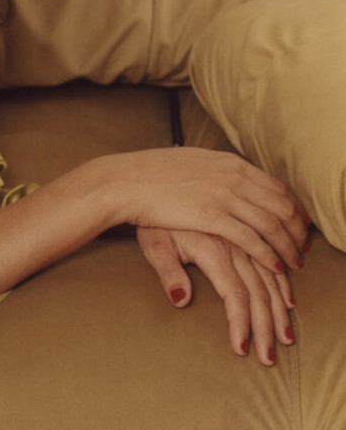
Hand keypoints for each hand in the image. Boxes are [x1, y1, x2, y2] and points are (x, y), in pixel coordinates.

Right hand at [102, 148, 308, 275]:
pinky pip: (253, 238)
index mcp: (231, 164)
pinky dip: (269, 254)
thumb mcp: (192, 164)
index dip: (295, 209)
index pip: (278, 187)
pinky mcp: (212, 216)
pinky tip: (276, 266)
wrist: (126, 180)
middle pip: (283, 206)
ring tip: (295, 262)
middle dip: (298, 230)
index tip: (300, 225)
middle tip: (302, 248)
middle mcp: (234, 177)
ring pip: (273, 224)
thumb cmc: (151, 174)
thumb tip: (229, 177)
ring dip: (288, 246)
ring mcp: (225, 195)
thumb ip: (216, 173)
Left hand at [137, 225, 296, 364]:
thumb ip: (168, 273)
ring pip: (270, 277)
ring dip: (278, 310)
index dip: (241, 323)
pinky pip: (270, 258)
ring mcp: (242, 237)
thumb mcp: (153, 245)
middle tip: (268, 356)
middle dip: (265, 327)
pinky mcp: (245, 231)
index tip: (242, 349)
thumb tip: (181, 301)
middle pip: (258, 291)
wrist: (157, 187)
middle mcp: (233, 244)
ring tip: (284, 338)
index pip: (235, 294)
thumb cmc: (152, 221)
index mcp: (212, 250)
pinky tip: (287, 301)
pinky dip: (282, 282)